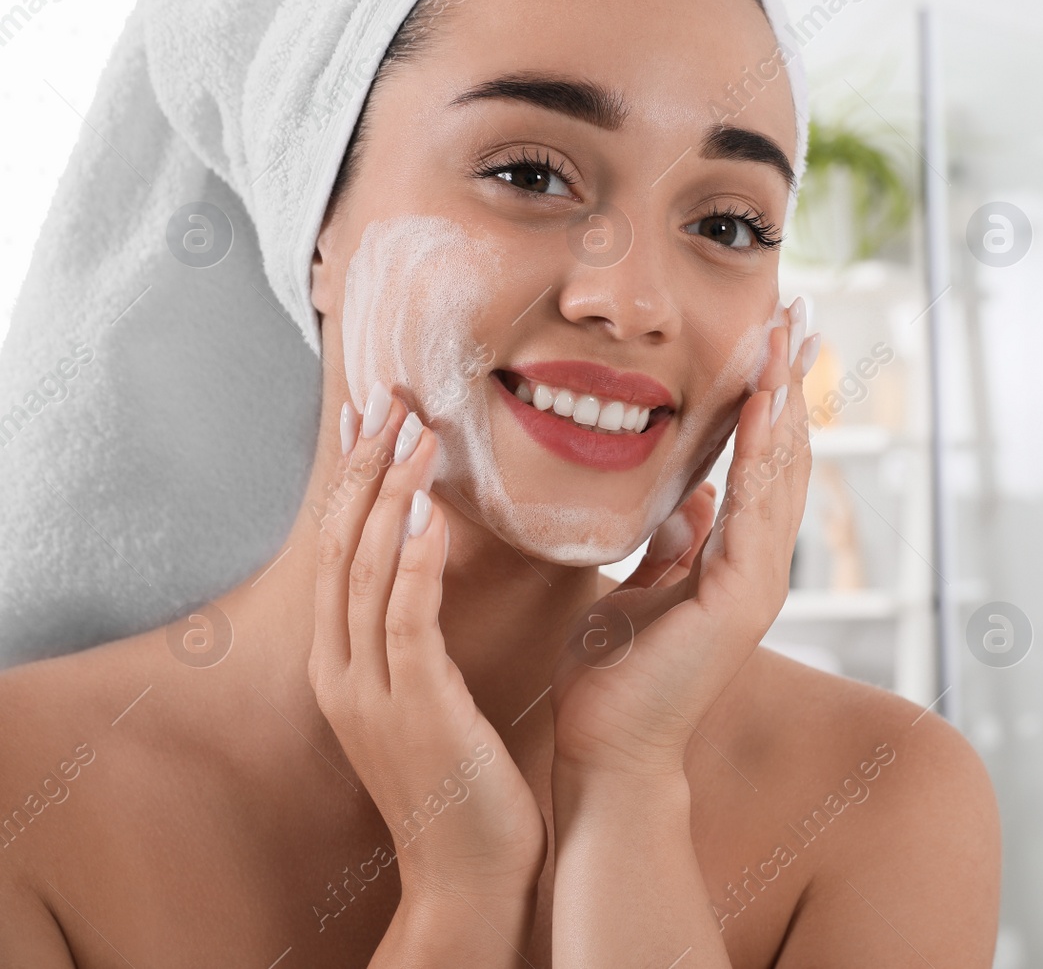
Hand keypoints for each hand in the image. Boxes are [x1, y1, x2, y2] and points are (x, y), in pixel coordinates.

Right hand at [307, 385, 545, 910]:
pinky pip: (407, 620)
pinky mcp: (414, 708)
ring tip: (414, 433)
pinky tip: (432, 511)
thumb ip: (423, 635)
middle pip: (344, 548)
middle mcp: (344, 672)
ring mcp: (371, 692)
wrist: (469, 873)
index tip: (370, 418)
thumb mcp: (432, 696)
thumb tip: (439, 569)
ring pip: (368, 572)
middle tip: (392, 401)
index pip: (341, 553)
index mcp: (346, 665)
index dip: (353, 481)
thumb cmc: (465, 780)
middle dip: (365, 470)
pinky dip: (415, 560)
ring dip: (391, 495)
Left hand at [549, 314, 817, 779]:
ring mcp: (757, 584)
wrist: (605, 753)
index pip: (760, 464)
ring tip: (790, 336)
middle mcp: (759, 568)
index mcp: (734, 563)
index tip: (769, 341)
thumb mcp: (639, 589)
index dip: (767, 401)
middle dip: (789, 382)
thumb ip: (671, 544)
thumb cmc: (612, 680)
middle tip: (798, 313)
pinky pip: (756, 509)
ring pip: (781, 473)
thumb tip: (693, 497)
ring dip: (785, 400)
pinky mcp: (740, 599)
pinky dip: (762, 451)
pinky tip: (764, 401)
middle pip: (786, 456)